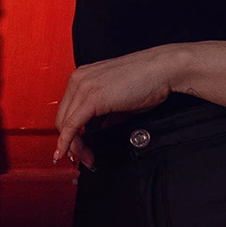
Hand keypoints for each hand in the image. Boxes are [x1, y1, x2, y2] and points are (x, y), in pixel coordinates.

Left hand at [54, 46, 190, 167]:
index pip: (66, 110)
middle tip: (83, 157)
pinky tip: (68, 152)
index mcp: (84, 76)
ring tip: (87, 158)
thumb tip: (101, 128)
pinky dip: (68, 142)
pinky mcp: (93, 97)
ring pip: (65, 125)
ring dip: (73, 146)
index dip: (69, 133)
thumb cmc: (148, 79)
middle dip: (70, 143)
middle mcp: (79, 79)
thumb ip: (107, 114)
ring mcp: (84, 87)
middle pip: (62, 119)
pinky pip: (72, 125)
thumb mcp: (120, 99)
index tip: (77, 148)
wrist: (163, 68)